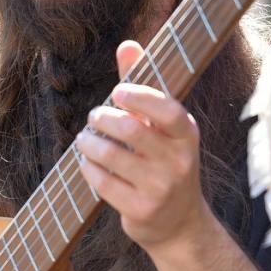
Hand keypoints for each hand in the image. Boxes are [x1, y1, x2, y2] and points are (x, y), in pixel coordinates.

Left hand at [75, 40, 210, 253]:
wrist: (179, 224)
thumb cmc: (165, 164)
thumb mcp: (162, 129)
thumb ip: (143, 88)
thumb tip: (127, 45)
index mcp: (187, 135)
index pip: (168, 110)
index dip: (140, 97)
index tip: (117, 92)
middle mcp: (178, 162)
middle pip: (131, 130)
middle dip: (103, 119)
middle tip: (93, 117)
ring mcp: (160, 189)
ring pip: (111, 156)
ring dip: (89, 143)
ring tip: (84, 139)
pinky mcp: (140, 210)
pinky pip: (103, 183)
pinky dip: (88, 168)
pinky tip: (86, 162)